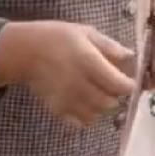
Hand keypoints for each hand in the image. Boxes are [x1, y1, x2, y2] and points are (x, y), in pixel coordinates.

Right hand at [0, 20, 135, 124]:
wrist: (26, 52)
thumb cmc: (57, 38)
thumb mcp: (86, 32)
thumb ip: (109, 46)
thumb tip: (129, 57)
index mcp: (89, 62)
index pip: (118, 84)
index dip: (127, 85)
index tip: (128, 82)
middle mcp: (79, 84)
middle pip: (108, 103)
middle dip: (115, 97)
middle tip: (113, 89)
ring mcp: (67, 100)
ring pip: (95, 115)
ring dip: (102, 109)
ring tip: (100, 96)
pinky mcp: (57, 109)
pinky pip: (79, 122)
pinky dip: (87, 117)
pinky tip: (86, 105)